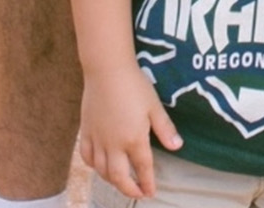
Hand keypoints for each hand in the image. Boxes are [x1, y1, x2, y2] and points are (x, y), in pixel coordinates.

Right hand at [79, 63, 180, 200]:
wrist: (107, 69)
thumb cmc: (134, 84)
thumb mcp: (154, 105)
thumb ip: (165, 128)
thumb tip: (177, 146)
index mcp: (134, 139)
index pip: (143, 168)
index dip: (147, 183)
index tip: (151, 193)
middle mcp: (114, 145)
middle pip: (119, 177)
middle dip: (129, 189)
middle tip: (137, 193)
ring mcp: (98, 139)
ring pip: (102, 171)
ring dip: (112, 181)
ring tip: (121, 181)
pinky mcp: (86, 131)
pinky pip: (87, 157)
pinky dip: (94, 166)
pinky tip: (99, 165)